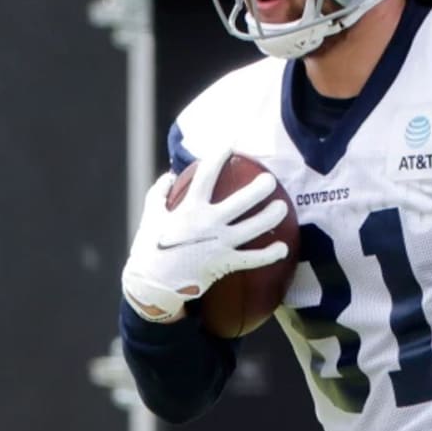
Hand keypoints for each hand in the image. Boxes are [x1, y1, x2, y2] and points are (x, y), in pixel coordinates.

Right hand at [121, 148, 289, 320]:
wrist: (153, 284)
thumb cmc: (149, 248)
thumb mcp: (149, 216)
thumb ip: (159, 193)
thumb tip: (169, 176)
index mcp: (189, 208)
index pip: (207, 175)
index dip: (218, 157)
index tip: (229, 147)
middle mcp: (208, 223)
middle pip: (241, 201)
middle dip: (259, 188)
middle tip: (270, 181)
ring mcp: (219, 244)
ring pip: (253, 227)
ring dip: (271, 216)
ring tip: (282, 207)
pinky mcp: (224, 263)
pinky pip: (253, 259)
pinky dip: (269, 254)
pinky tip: (282, 248)